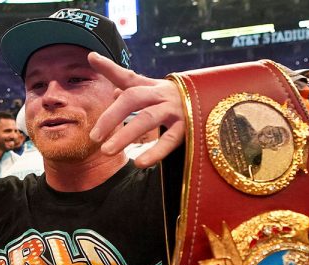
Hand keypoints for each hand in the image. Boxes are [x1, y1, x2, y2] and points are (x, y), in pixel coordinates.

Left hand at [87, 52, 184, 167]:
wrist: (217, 106)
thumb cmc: (178, 102)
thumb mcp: (157, 94)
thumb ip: (135, 92)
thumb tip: (114, 93)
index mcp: (153, 86)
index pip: (128, 76)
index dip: (110, 67)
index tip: (92, 57)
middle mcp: (162, 94)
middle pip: (132, 98)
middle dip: (111, 116)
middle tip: (94, 137)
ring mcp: (176, 109)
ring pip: (147, 119)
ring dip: (125, 135)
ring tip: (106, 152)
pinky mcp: (188, 127)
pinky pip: (169, 140)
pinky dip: (154, 152)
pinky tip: (139, 163)